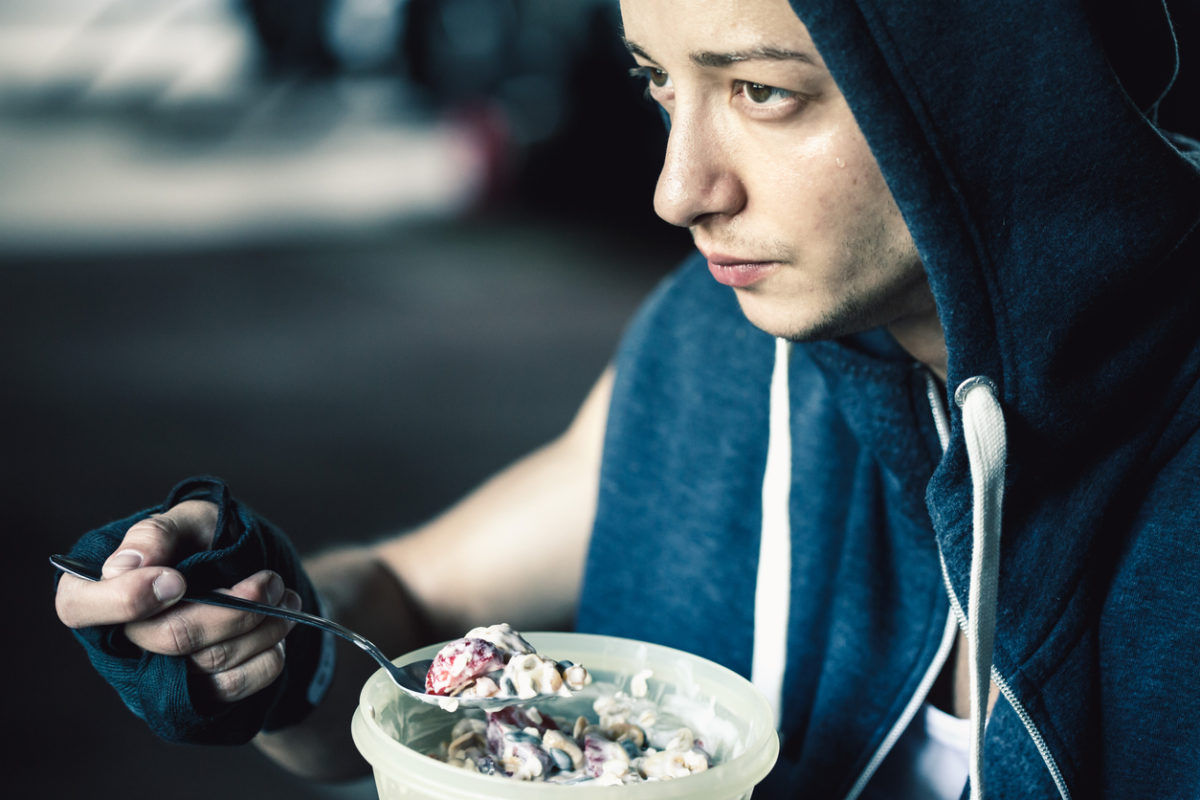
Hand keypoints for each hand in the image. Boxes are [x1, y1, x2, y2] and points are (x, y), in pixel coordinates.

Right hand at [55, 499, 299, 703]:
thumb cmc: (201, 538)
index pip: (80, 607)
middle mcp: (121, 639)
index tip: (176, 580)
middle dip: (233, 607)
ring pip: (211, 661)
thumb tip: (129, 565)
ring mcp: (157, 674)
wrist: (240, 568)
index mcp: (96, 591)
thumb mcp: (185, 519)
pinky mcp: (195, 696)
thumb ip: (157, 533)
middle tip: (271, 580)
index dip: (126, 600)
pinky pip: (234, 687)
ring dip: (263, 626)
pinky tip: (279, 628)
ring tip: (285, 596)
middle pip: (170, 637)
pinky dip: (268, 657)